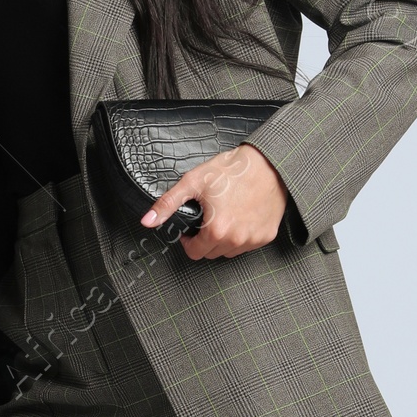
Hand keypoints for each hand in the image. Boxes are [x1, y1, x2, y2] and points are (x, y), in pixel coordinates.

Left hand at [142, 143, 288, 259]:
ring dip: (223, 240)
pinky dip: (242, 236)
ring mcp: (253, 239)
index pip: (194, 253)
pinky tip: (241, 217)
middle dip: (205, 240)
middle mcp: (236, 240)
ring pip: (229, 252)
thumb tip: (147, 221)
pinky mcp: (266, 236)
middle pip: (211, 254)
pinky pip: (248, 245)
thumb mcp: (193, 182)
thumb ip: (168, 204)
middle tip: (208, 218)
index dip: (188, 240)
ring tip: (224, 216)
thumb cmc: (233, 170)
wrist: (268, 163)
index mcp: (216, 230)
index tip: (192, 227)